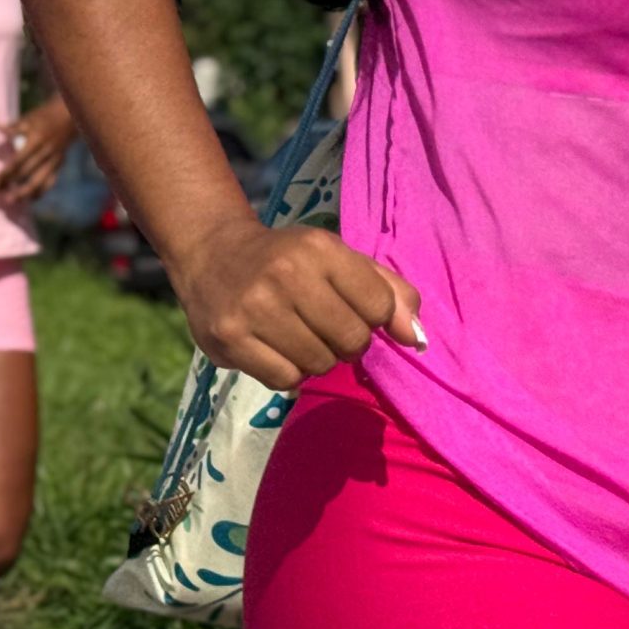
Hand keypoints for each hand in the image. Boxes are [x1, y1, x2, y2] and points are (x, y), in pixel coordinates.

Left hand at [0, 98, 75, 205]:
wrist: (70, 116)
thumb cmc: (45, 115)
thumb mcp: (28, 118)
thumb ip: (12, 127)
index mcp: (36, 140)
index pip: (17, 161)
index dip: (5, 172)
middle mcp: (45, 152)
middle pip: (25, 174)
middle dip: (10, 184)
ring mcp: (54, 160)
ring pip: (39, 181)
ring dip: (24, 193)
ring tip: (11, 201)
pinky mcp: (60, 164)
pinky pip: (50, 182)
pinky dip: (41, 192)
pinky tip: (30, 199)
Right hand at [169, 213, 424, 392]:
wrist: (211, 253)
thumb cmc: (287, 259)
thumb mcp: (338, 258)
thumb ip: (388, 292)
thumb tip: (416, 338)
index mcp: (318, 248)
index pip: (379, 307)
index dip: (373, 317)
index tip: (350, 307)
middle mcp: (284, 274)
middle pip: (352, 340)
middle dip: (346, 342)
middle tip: (321, 326)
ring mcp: (253, 308)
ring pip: (320, 364)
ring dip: (317, 358)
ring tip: (297, 336)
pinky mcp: (229, 338)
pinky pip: (286, 380)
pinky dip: (288, 372)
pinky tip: (275, 349)